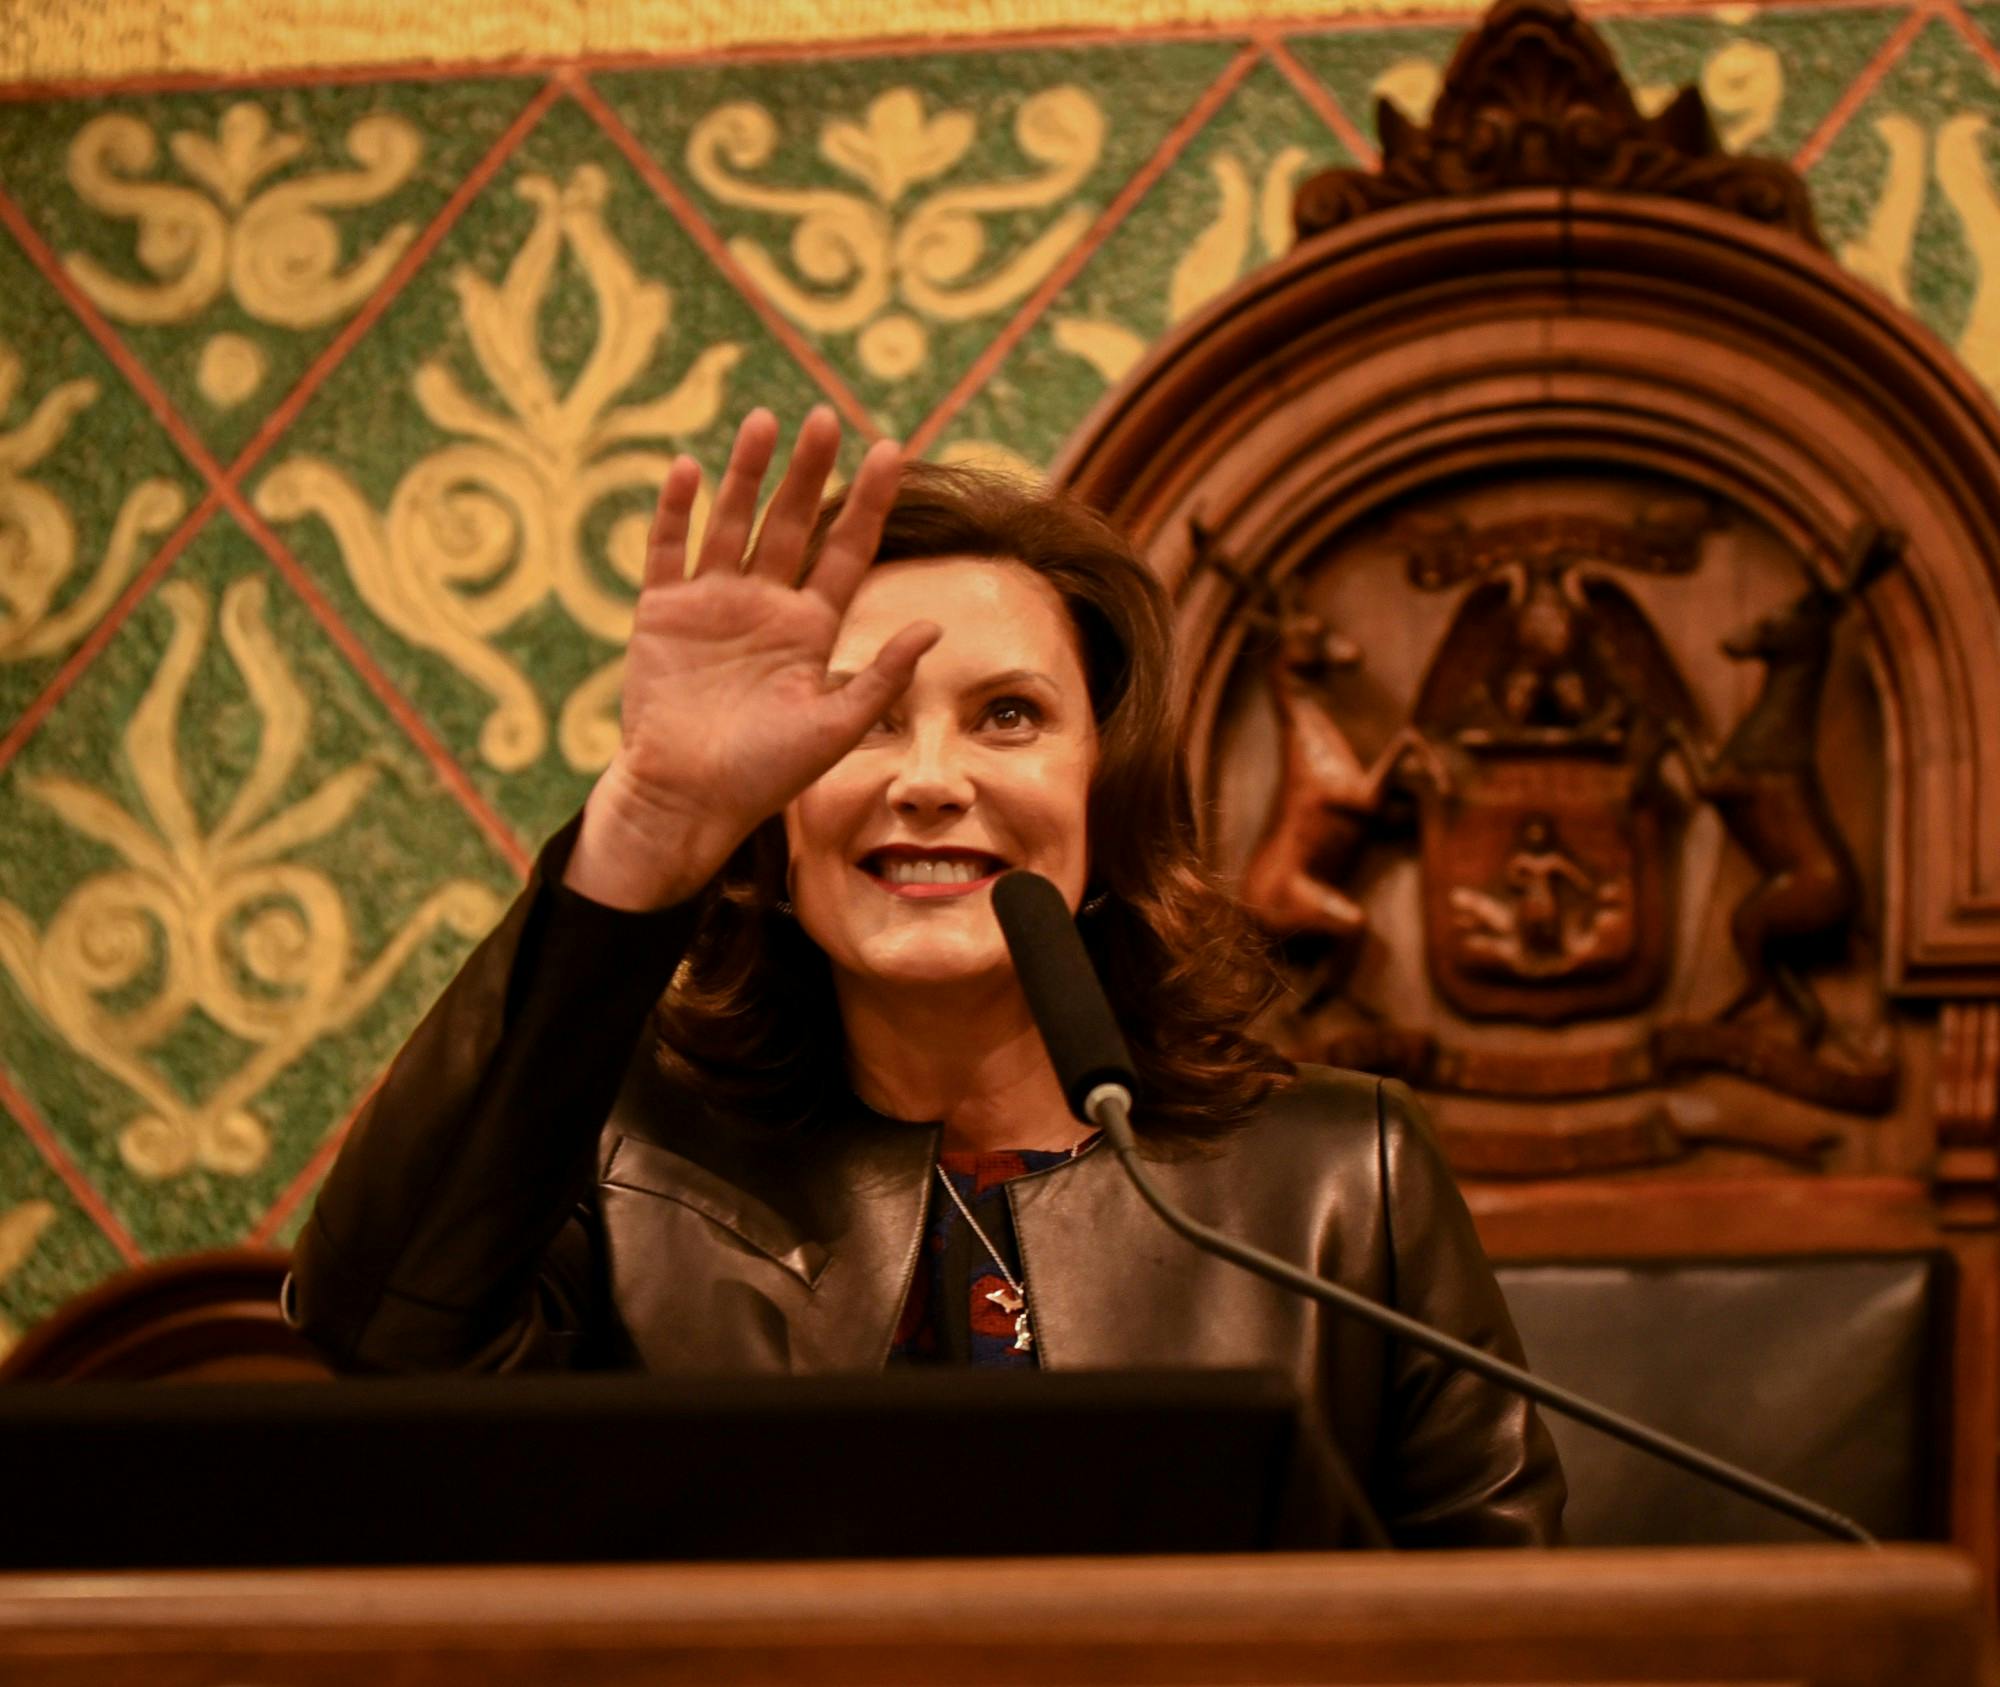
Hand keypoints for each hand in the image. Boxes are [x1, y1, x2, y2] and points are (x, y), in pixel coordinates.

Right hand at [564, 407, 940, 909]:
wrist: (688, 801)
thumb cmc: (764, 776)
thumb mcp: (835, 728)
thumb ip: (882, 676)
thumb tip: (936, 625)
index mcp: (811, 629)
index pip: (847, 550)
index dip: (868, 502)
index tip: (892, 450)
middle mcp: (765, 606)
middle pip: (791, 522)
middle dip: (808, 471)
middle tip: (824, 417)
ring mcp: (712, 604)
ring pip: (732, 522)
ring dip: (746, 473)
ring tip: (764, 421)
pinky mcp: (663, 613)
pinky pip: (667, 550)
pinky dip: (674, 511)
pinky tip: (687, 469)